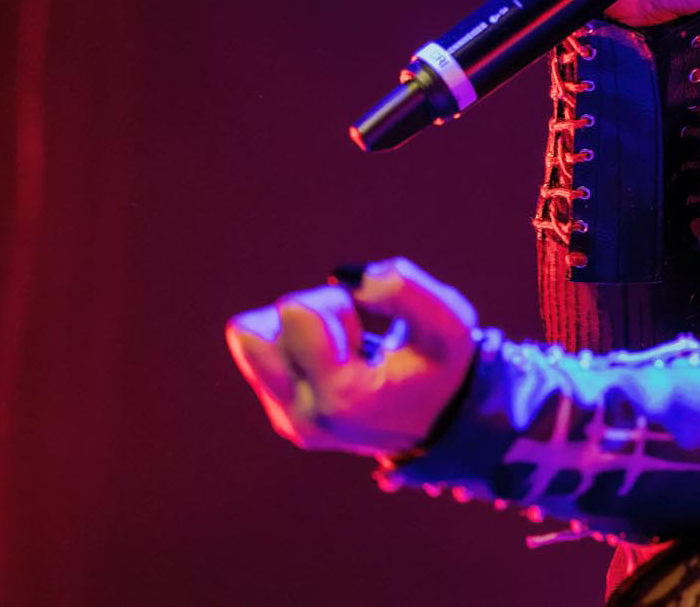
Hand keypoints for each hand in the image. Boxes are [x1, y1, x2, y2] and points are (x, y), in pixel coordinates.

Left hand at [224, 257, 477, 458]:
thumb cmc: (442, 365)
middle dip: (304, 315)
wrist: (442, 421)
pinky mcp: (283, 418)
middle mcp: (304, 416)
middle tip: (351, 338)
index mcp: (342, 397)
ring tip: (341, 351)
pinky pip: (261, 357)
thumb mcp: (449, 322)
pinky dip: (297, 349)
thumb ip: (408, 289)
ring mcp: (289, 421)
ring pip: (250, 341)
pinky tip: (336, 366)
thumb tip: (350, 278)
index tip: (368, 330)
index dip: (338, 303)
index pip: (296, 312)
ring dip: (294, 331)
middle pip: (250, 331)